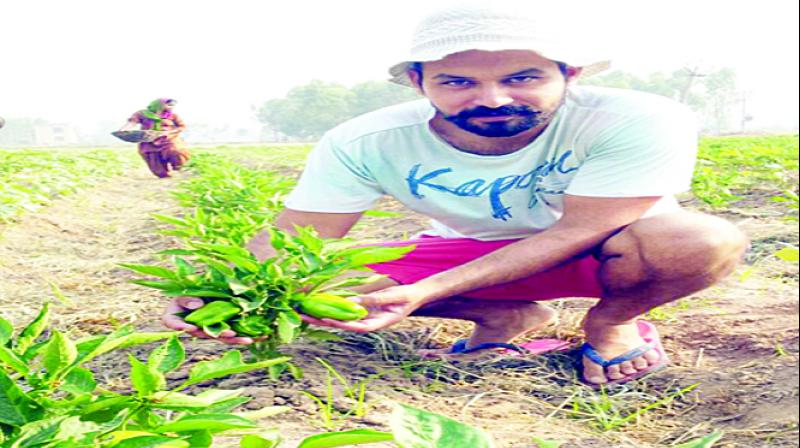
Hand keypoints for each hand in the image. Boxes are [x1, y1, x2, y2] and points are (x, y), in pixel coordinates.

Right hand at [163, 297, 254, 344]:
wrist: (203, 286)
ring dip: (235, 338)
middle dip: (218, 334)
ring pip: (222, 336)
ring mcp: (210, 328)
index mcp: (178, 317)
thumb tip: (198, 305)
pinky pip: (234, 333)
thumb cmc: (189, 288)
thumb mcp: (185, 290)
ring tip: (248, 339)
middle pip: (204, 333)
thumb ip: (187, 298)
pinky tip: (260, 337)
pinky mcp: (223, 326)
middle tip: (230, 334)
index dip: (180, 327)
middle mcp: (194, 327)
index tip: (189, 328)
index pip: (173, 323)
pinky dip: (247, 334)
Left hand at [300, 284, 427, 332]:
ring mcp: (365, 318)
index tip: (326, 319)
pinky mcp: (362, 311)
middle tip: (303, 315)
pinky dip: (333, 308)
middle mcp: (369, 323)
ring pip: (341, 319)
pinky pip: (345, 311)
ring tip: (304, 311)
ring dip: (324, 315)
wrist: (415, 296)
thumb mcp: (394, 296)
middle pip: (343, 325)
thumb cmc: (407, 297)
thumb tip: (352, 300)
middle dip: (323, 320)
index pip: (357, 327)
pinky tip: (320, 304)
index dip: (341, 324)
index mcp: (379, 324)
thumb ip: (375, 299)